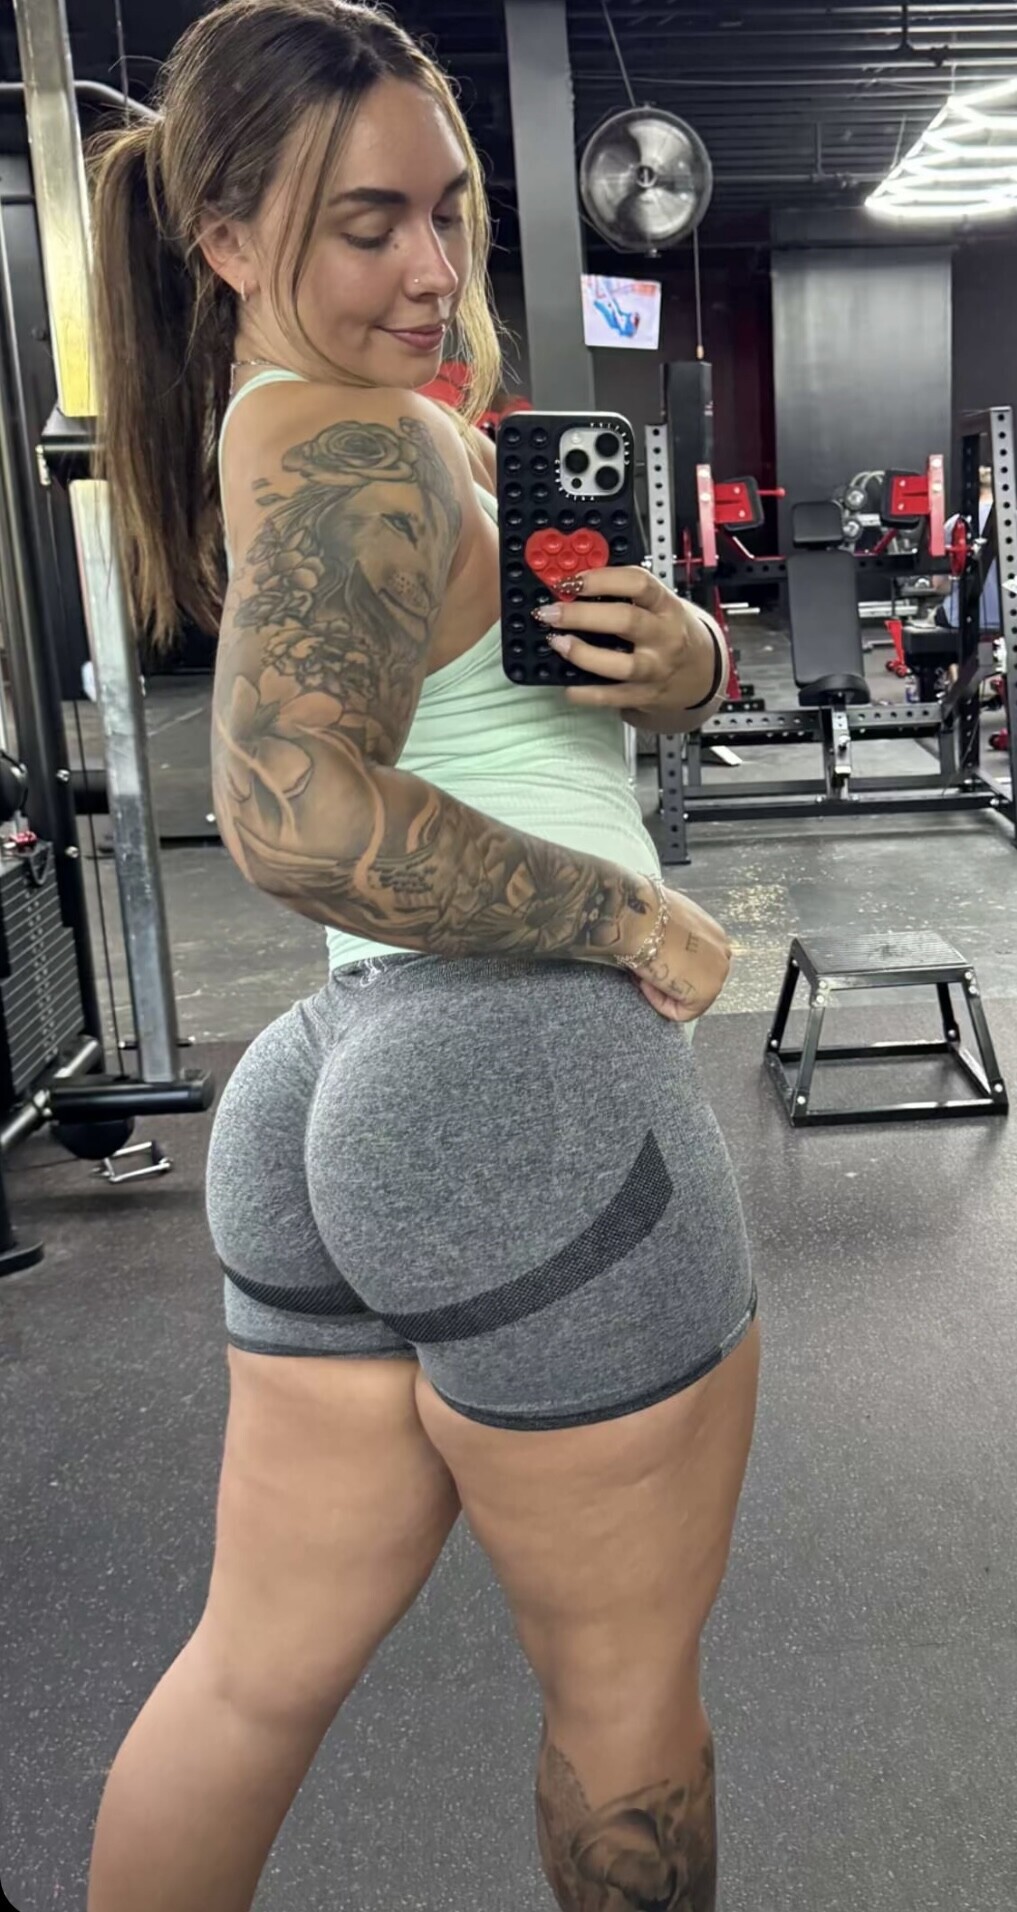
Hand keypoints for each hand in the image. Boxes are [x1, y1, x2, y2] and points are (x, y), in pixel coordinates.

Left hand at [533, 567, 718, 714]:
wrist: (702, 672)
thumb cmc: (670, 631)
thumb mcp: (659, 605)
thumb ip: (624, 594)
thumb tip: (574, 583)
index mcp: (666, 605)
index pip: (638, 583)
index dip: (601, 579)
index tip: (571, 581)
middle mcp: (664, 636)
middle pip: (625, 621)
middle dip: (582, 615)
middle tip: (552, 612)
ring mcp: (656, 668)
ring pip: (620, 664)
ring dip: (583, 653)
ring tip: (557, 643)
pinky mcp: (645, 695)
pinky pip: (613, 697)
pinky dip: (587, 693)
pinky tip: (568, 685)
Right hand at [628, 885, 732, 1023]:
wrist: (641, 919)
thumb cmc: (646, 914)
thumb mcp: (667, 919)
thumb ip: (674, 934)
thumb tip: (660, 942)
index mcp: (715, 935)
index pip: (698, 962)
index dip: (671, 966)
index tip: (652, 959)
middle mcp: (723, 954)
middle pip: (696, 982)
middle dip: (670, 981)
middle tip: (646, 972)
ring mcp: (718, 975)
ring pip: (689, 999)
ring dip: (663, 991)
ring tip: (644, 974)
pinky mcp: (706, 994)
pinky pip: (681, 1012)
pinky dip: (661, 1003)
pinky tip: (647, 983)